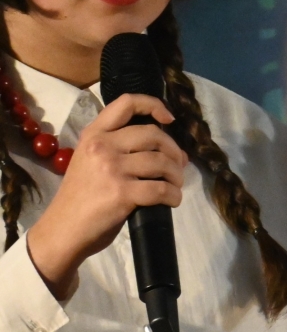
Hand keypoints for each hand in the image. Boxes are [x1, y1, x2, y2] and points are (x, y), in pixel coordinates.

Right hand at [25, 92, 184, 299]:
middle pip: (153, 135)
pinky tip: (171, 201)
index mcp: (94, 135)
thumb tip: (175, 153)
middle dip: (174, 151)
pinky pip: (162, 189)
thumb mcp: (93, 162)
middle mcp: (102, 146)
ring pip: (162, 162)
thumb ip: (125, 151)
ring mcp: (112, 168)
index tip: (168, 119)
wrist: (63, 229)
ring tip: (174, 186)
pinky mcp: (122, 193)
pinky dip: (174, 196)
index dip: (153, 105)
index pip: (125, 103)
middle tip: (178, 166)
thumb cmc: (81, 197)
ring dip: (177, 176)